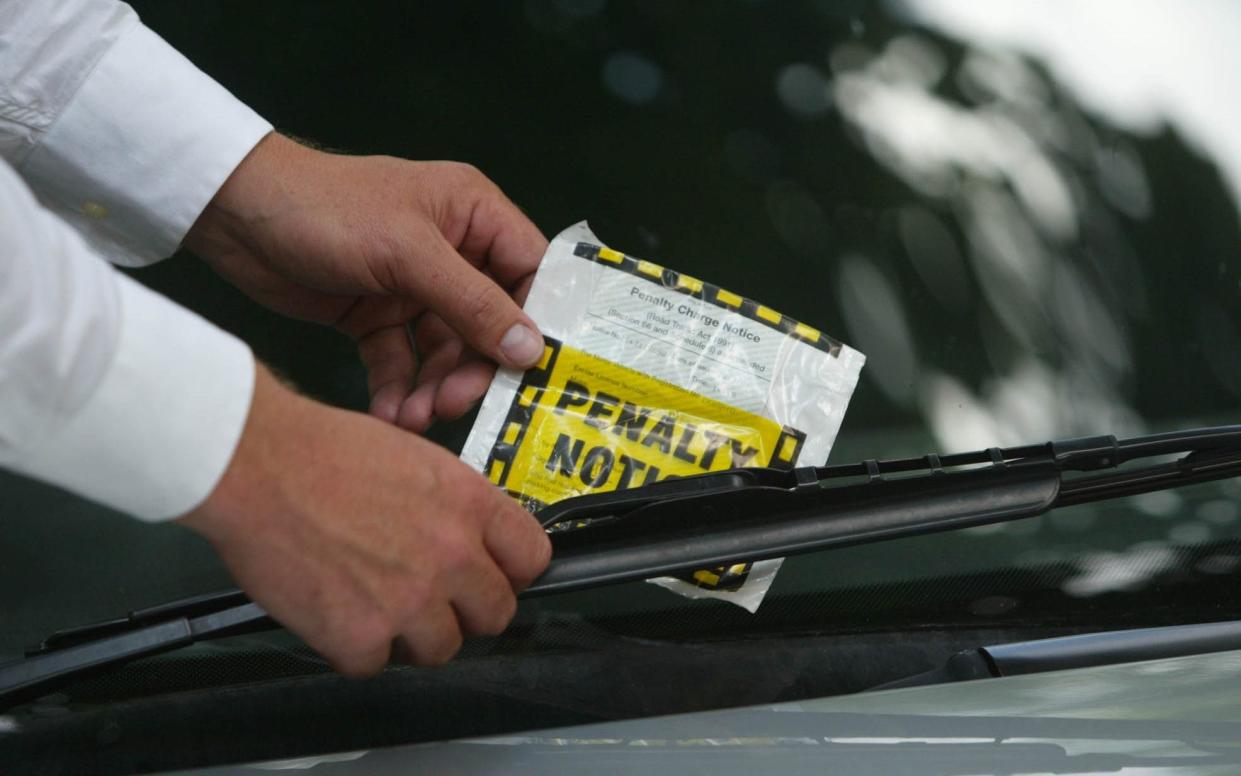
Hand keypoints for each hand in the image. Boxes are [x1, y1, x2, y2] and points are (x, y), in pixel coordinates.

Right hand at [178, 364, 551, 673]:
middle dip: (466, 610)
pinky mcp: (359, 635)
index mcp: (470, 504)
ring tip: (377, 603)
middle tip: (431, 596)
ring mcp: (409, 600)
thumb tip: (471, 538)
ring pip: (442, 649)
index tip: (492, 574)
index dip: (511, 571)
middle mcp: (452, 556)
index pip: (532, 559)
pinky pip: (376, 663)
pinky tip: (335, 610)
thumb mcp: (417, 457)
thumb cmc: (325, 449)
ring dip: (413, 634)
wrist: (257, 462)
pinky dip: (354, 646)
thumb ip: (455, 504)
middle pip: (496, 614)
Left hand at [186, 133, 547, 431]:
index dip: (538, 322)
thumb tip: (531, 350)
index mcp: (474, 215)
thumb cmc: (325, 209)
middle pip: (489, 324)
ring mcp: (413, 287)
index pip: (532, 273)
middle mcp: (452, 251)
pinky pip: (401, 361)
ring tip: (413, 416)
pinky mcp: (375, 316)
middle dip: (474, 368)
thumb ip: (472, 304)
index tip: (534, 372)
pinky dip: (397, 389)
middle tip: (455, 403)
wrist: (233, 214)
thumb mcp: (408, 254)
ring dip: (434, 387)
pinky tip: (387, 414)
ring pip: (446, 350)